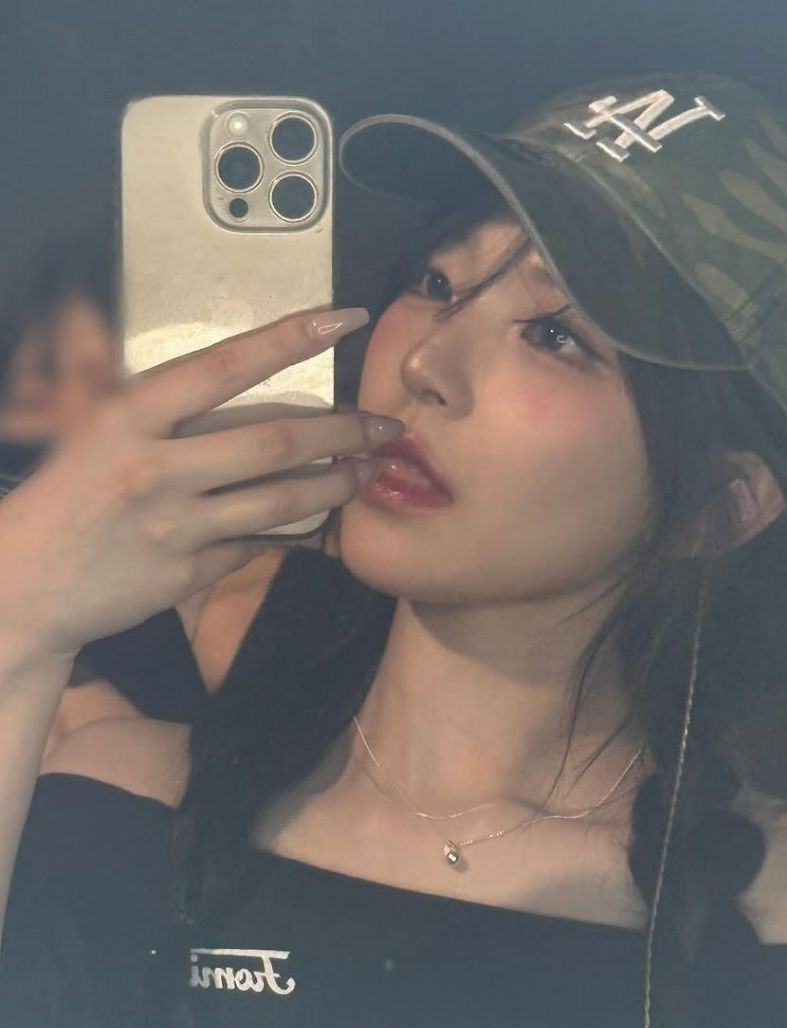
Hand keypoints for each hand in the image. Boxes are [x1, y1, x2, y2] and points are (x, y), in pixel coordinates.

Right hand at [0, 307, 399, 660]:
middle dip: (343, 431)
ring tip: (370, 471)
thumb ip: (131, 385)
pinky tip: (322, 521)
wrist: (24, 585)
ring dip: (337, 484)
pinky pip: (257, 544)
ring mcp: (176, 525)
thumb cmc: (64, 496)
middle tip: (387, 425)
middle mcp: (156, 467)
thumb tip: (134, 325)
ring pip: (281, 499)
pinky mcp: (189, 573)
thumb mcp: (86, 427)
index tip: (345, 319)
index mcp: (129, 417)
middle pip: (275, 440)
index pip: (224, 366)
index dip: (290, 338)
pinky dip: (292, 532)